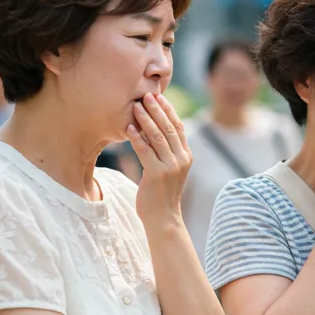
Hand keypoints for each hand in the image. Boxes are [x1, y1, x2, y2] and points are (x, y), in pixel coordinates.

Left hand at [126, 93, 191, 225]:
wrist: (163, 218)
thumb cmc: (162, 194)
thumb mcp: (169, 170)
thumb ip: (166, 153)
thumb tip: (152, 132)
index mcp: (186, 156)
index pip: (178, 127)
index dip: (169, 111)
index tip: (159, 97)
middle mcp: (181, 159)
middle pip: (169, 128)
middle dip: (157, 110)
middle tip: (146, 95)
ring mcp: (170, 167)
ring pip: (158, 137)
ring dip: (146, 120)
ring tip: (136, 106)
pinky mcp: (156, 174)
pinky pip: (145, 151)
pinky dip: (137, 138)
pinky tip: (129, 128)